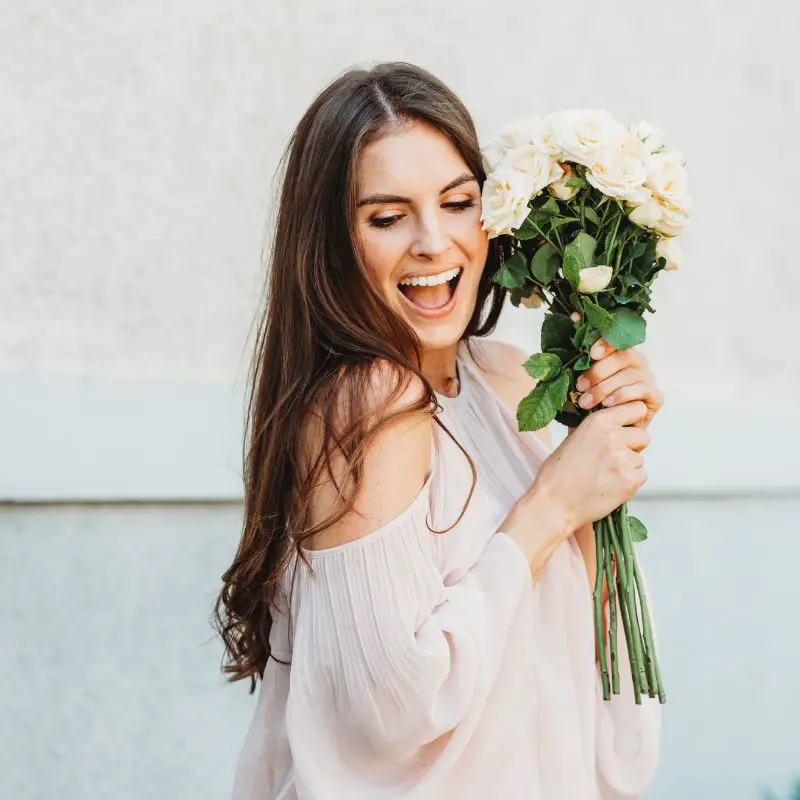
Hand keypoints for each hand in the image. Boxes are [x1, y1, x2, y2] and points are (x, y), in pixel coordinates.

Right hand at [533, 401, 649, 531]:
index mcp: (597, 422)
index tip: (625, 431)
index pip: (636, 409)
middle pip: (643, 436)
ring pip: (640, 459)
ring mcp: (622, 458)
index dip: (632, 422)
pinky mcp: (630, 480)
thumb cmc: (558, 474)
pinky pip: (641, 476)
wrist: (554, 504)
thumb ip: (593, 429)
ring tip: (604, 476)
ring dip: (628, 467)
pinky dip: (629, 482)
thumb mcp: (571, 440)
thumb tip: (608, 420)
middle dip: (633, 447)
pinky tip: (609, 486)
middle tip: (613, 460)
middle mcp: (612, 436)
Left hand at [573, 337, 663, 428]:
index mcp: (621, 353)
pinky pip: (643, 390)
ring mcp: (648, 379)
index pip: (617, 340)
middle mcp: (638, 363)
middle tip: (580, 387)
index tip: (591, 354)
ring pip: (630, 375)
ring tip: (586, 402)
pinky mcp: (656, 397)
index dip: (606, 343)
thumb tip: (572, 337)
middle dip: (598, 372)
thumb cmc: (591, 406)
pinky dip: (623, 396)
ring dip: (605, 388)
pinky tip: (607, 405)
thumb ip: (580, 363)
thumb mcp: (581, 383)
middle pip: (624, 356)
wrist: (603, 434)